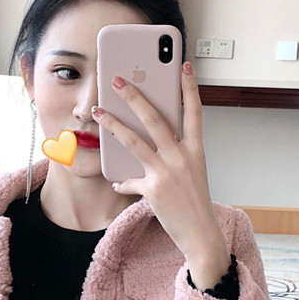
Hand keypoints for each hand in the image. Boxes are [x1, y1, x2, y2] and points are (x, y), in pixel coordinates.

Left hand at [92, 62, 231, 289]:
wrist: (200, 234)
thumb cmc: (194, 202)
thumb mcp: (192, 172)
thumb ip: (175, 153)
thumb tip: (152, 140)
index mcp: (196, 150)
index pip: (194, 111)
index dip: (190, 87)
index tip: (184, 65)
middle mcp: (183, 157)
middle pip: (155, 118)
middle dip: (135, 96)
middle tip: (118, 80)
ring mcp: (167, 173)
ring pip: (134, 141)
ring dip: (113, 124)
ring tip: (97, 112)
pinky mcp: (153, 190)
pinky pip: (129, 180)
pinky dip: (121, 181)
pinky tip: (116, 182)